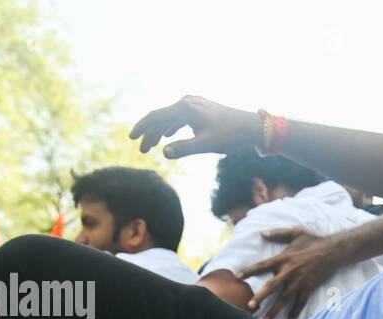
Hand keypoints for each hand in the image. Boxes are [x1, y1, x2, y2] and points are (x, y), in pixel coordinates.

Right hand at [130, 95, 261, 158]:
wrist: (251, 127)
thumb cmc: (230, 136)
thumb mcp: (206, 144)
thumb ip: (184, 148)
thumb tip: (164, 152)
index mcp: (185, 108)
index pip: (156, 117)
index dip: (143, 128)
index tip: (132, 138)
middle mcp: (188, 102)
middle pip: (161, 117)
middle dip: (150, 133)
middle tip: (141, 149)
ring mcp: (195, 103)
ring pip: (170, 117)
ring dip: (160, 131)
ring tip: (152, 145)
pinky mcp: (201, 108)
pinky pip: (180, 117)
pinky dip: (172, 127)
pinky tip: (168, 135)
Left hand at [240, 228, 344, 318]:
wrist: (333, 251)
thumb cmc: (313, 240)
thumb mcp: (295, 232)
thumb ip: (277, 233)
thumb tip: (262, 233)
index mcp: (283, 258)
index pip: (262, 266)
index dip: (248, 271)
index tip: (236, 276)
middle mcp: (289, 272)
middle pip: (271, 287)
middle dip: (260, 297)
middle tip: (250, 306)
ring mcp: (299, 282)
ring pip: (284, 299)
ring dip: (274, 310)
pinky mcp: (309, 288)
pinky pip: (300, 302)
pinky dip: (294, 311)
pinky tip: (289, 318)